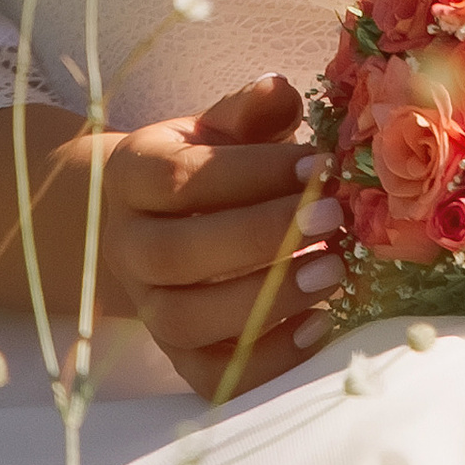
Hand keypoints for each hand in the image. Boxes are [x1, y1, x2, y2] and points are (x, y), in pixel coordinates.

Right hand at [94, 73, 341, 397]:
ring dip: (267, 300)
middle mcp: (127, 246)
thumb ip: (249, 111)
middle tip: (337, 218)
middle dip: (263, 238)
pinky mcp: (174, 354)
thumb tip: (279, 90)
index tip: (320, 164)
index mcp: (134, 176)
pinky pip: (210, 375)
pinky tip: (319, 325)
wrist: (145, 222)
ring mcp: (147, 306)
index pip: (181, 179)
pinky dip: (265, 360)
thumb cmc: (201, 164)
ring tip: (336, 271)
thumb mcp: (218, 126)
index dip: (251, 174)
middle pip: (178, 254)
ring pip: (187, 320)